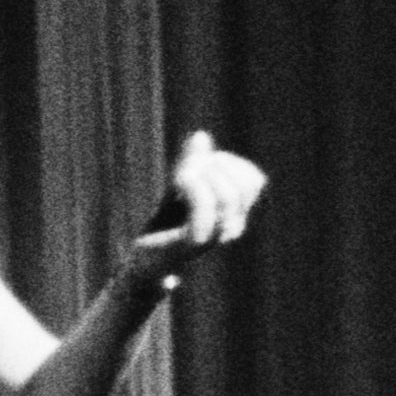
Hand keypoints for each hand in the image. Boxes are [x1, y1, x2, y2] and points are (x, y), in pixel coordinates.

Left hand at [128, 130, 265, 275]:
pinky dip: (193, 187)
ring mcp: (216, 236)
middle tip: (186, 170)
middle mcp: (233, 227)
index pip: (254, 180)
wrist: (141, 260)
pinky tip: (177, 183)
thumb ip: (192, 162)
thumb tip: (200, 135)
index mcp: (237, 215)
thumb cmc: (162, 225)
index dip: (229, 163)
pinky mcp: (195, 242)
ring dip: (201, 175)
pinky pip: (206, 209)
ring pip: (228, 194)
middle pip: (244, 184)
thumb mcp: (179, 188)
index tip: (201, 165)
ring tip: (178, 179)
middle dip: (216, 166)